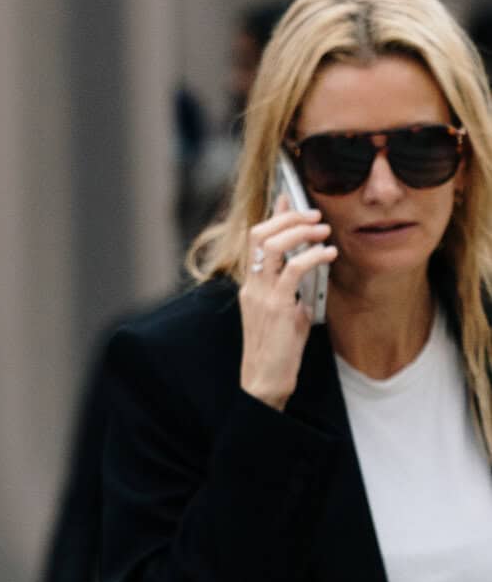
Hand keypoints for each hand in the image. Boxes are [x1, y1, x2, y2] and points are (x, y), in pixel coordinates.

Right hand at [238, 201, 335, 409]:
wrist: (265, 382)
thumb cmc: (278, 352)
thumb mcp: (285, 312)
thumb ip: (292, 288)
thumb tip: (308, 269)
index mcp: (251, 286)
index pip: (255, 239)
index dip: (273, 216)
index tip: (291, 199)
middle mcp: (252, 286)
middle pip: (260, 234)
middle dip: (289, 217)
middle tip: (315, 216)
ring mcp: (262, 295)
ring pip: (274, 245)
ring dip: (302, 231)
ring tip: (323, 231)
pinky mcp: (278, 306)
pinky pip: (295, 268)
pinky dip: (314, 255)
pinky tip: (329, 254)